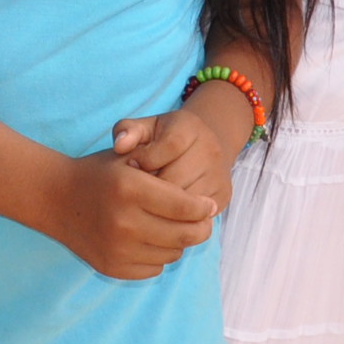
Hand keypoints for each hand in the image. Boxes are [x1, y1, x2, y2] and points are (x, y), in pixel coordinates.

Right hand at [42, 146, 215, 279]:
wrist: (56, 198)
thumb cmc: (101, 174)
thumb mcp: (131, 160)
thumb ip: (169, 174)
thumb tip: (208, 207)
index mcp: (130, 189)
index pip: (185, 207)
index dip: (203, 207)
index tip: (209, 205)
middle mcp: (124, 221)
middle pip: (184, 235)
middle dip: (200, 228)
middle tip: (202, 222)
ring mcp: (117, 249)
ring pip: (172, 254)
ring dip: (177, 242)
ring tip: (169, 226)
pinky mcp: (112, 268)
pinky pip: (154, 268)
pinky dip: (158, 256)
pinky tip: (148, 239)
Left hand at [114, 91, 249, 214]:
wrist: (201, 148)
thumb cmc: (163, 140)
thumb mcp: (145, 128)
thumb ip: (128, 130)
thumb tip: (120, 146)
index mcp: (190, 126)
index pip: (170, 145)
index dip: (146, 158)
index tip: (132, 165)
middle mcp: (210, 149)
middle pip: (177, 177)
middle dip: (151, 187)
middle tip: (137, 189)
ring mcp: (219, 174)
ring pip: (187, 201)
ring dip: (163, 206)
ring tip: (148, 200)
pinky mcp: (223, 196)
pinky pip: (197, 214)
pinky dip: (177, 217)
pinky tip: (163, 211)